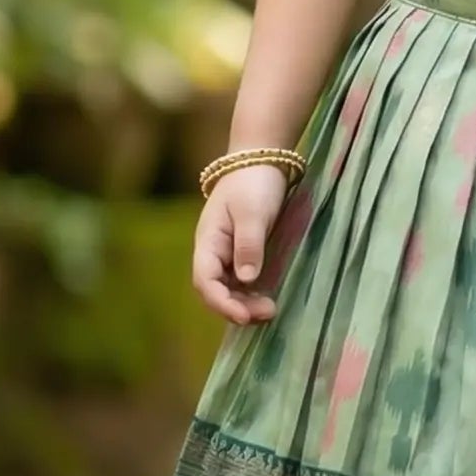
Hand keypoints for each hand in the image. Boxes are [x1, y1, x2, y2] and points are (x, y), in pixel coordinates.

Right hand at [191, 163, 291, 324]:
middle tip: (267, 313)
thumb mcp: (253, 213)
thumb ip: (249, 245)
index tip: (244, 316)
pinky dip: (251, 293)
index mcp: (208, 241)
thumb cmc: (253, 183)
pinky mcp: (241, 252)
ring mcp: (226, 253)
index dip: (221, 302)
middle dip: (236, 307)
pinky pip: (240, 281)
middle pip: (215, 289)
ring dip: (245, 303)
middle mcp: (213, 252)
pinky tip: (268, 298)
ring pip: (228, 288)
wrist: (260, 159)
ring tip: (270, 310)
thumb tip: (246, 279)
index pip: (205, 281)